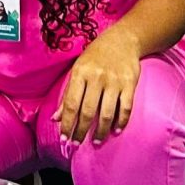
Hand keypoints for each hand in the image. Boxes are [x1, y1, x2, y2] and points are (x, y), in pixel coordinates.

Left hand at [56, 24, 144, 142]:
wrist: (122, 40)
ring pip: (106, 113)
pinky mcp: (130, 84)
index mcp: (80, 73)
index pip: (70, 103)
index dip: (67, 123)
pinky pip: (125, 108)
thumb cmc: (95, 56)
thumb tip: (55, 118)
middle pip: (87, 111)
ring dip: (101, 131)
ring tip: (95, 141)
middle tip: (77, 144)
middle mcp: (96, 77)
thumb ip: (67, 94)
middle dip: (81, 131)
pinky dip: (121, 122)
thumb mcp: (77, 69)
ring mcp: (114, 81)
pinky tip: (115, 131)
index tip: (64, 138)